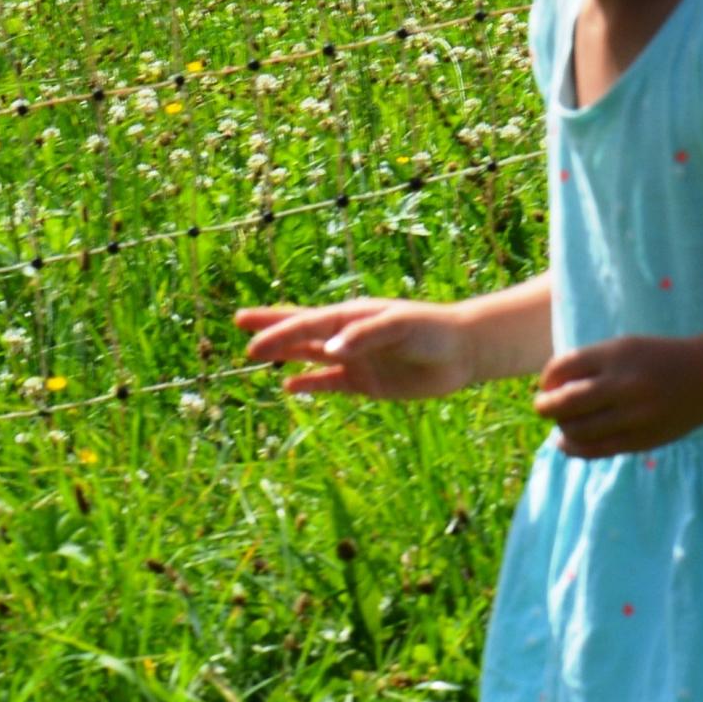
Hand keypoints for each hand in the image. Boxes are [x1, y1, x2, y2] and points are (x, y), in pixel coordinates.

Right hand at [236, 299, 473, 400]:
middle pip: (303, 331)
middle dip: (272, 328)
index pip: (308, 322)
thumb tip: (330, 350)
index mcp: (354, 316)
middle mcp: (349, 336)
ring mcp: (356, 359)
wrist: (463, 352)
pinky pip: (330, 383)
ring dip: (286, 354)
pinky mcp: (366, 382)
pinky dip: (310, 384)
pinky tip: (289, 385)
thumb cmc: (434, 330)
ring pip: (311, 355)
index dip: (278, 329)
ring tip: (254, 354)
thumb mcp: (401, 326)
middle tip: (240, 322)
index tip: (251, 337)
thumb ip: (367, 335)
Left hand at [533, 334, 702, 457]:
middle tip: (542, 408)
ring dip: (561, 428)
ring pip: (578, 429)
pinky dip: (573, 448)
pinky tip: (566, 443)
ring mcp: (634, 415)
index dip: (547, 378)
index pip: (563, 367)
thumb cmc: (657, 361)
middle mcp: (625, 384)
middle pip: (565, 402)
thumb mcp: (625, 349)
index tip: (547, 384)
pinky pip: (596, 449)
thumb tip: (548, 390)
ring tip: (562, 424)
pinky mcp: (641, 439)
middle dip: (545, 407)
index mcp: (618, 355)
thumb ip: (590, 364)